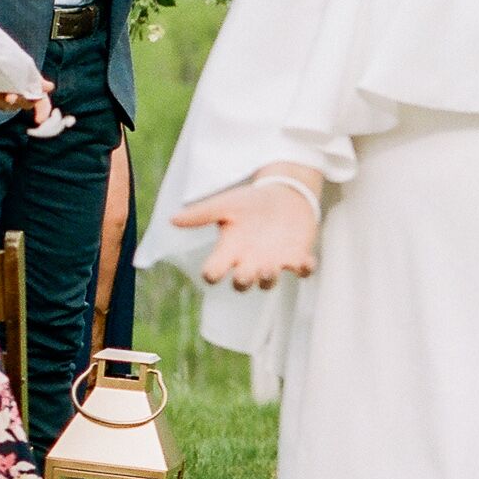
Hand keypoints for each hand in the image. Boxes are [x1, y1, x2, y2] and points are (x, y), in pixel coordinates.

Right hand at [173, 177, 318, 288]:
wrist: (284, 194)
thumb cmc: (251, 202)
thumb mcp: (226, 203)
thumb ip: (202, 213)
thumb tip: (172, 219)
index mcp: (229, 251)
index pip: (214, 271)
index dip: (212, 275)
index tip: (213, 271)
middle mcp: (249, 262)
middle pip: (241, 284)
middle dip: (243, 282)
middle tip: (246, 272)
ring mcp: (273, 262)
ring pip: (269, 283)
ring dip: (269, 279)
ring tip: (271, 267)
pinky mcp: (297, 257)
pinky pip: (302, 271)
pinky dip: (305, 269)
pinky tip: (307, 262)